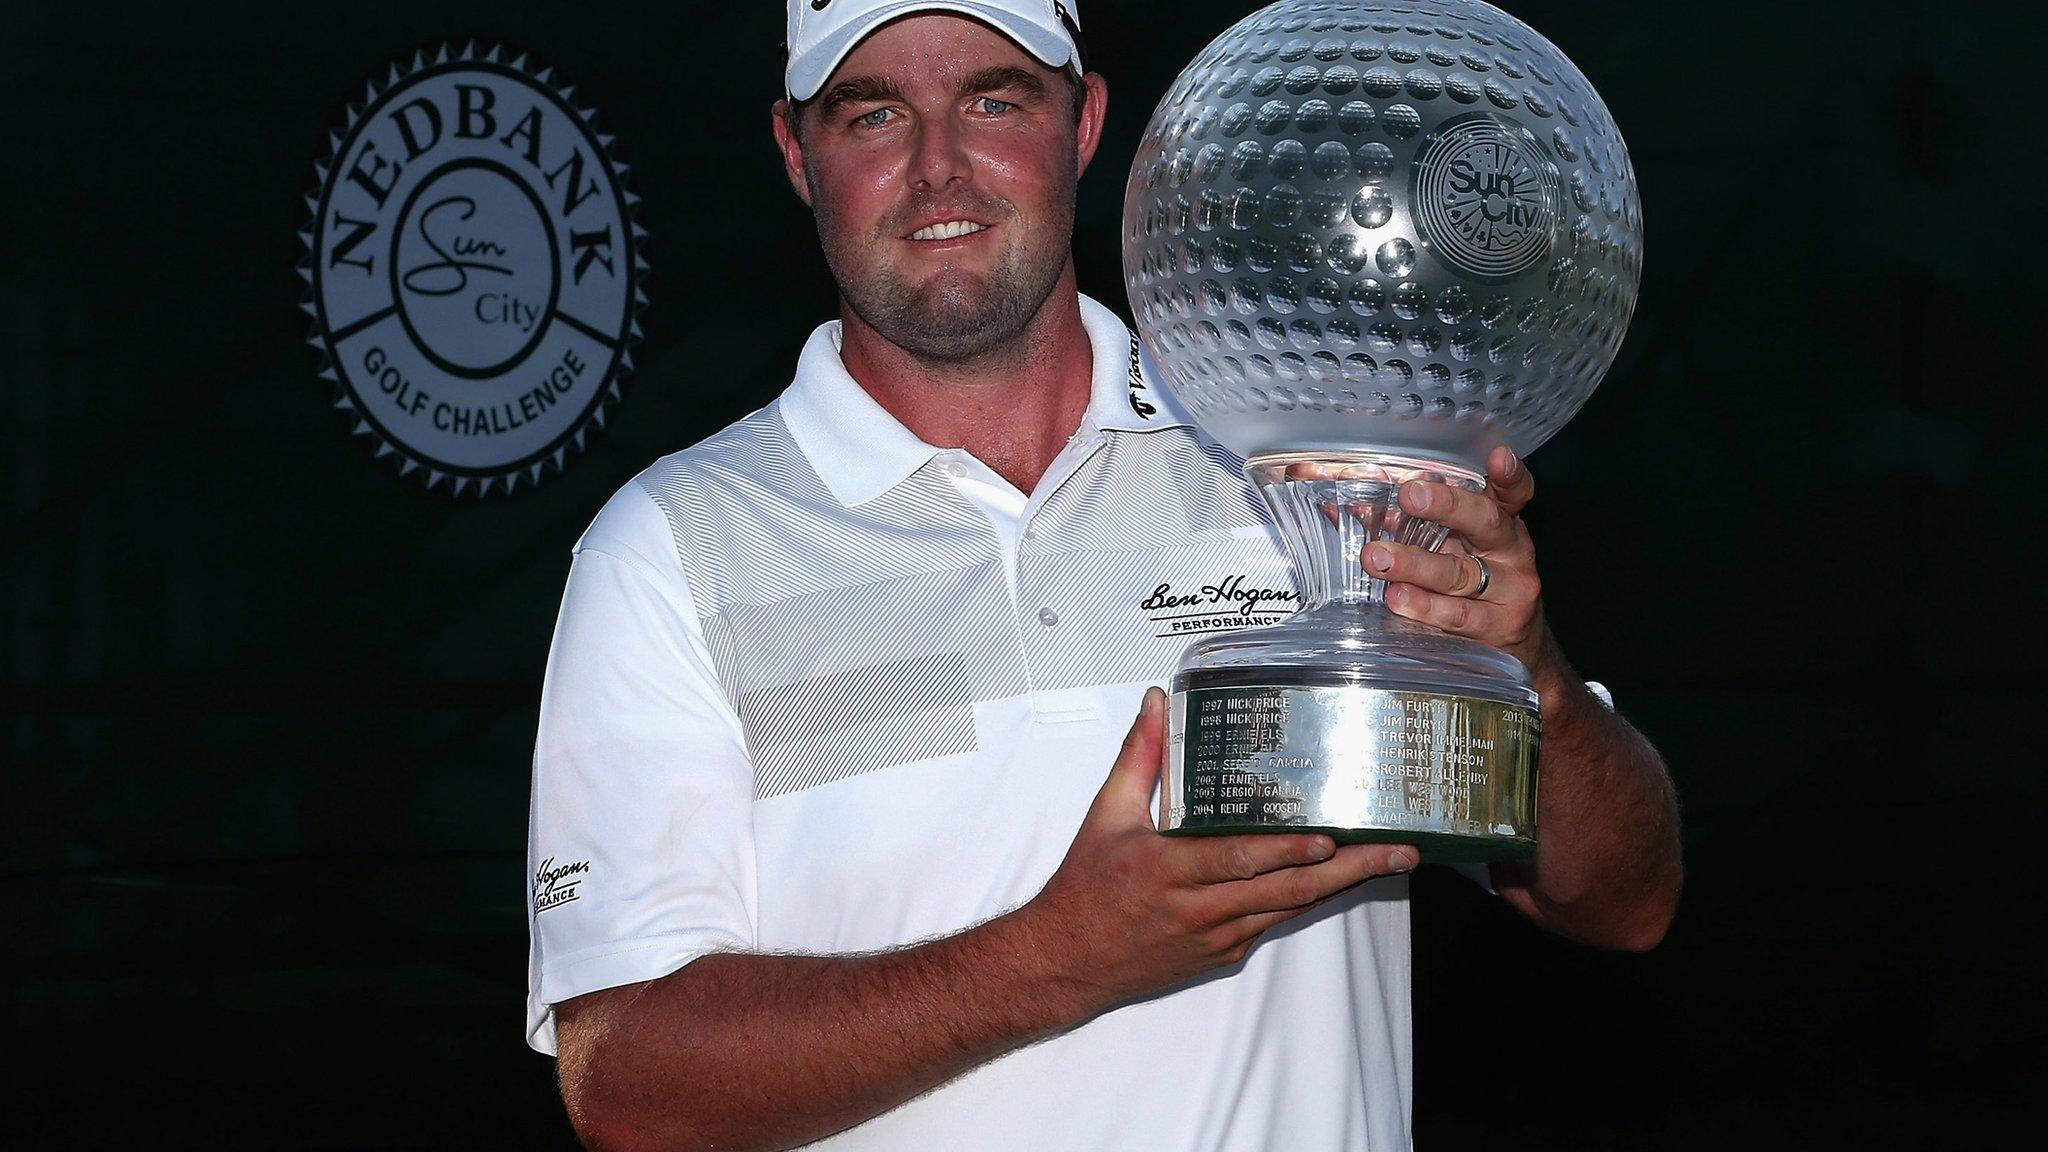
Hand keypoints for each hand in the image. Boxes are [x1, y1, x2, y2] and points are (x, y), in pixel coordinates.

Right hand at [1014, 688, 1414, 1017]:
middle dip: (1348, 873)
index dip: (1286, 852)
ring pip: (1289, 909)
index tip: (1328, 839)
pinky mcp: (1223, 953)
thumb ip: (1139, 757)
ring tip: (1388, 864)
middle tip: (1395, 853)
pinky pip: (1273, 923)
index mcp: (1169, 871)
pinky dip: (1307, 900)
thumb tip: (1158, 703)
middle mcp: (1200, 911)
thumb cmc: (1086, 888)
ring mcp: (1216, 937)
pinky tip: (1339, 881)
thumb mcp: (1106, 816)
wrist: (1066, 961)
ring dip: (1341, 887)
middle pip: (1286, 891)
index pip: (1238, 861)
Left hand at [1361, 445, 1548, 674]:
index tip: (1496, 458)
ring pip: (1461, 573)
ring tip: (1379, 558)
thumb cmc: (1472, 579)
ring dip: (1417, 565)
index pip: (1513, 491)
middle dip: (1446, 506)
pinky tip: (1399, 599)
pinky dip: (1425, 607)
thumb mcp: (1453, 544)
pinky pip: (1457, 616)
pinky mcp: (1496, 628)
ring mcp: (1508, 591)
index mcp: (1501, 521)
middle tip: (1411, 495)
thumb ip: (1408, 521)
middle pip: (1485, 521)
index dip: (1508, 474)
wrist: (1515, 644)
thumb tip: (1343, 503)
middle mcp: (1511, 551)